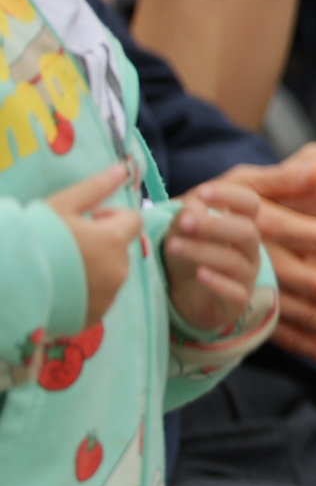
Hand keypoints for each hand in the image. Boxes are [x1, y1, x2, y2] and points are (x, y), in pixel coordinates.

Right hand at [42, 166, 141, 324]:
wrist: (9, 282)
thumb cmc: (35, 237)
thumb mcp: (60, 206)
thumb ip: (95, 188)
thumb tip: (122, 169)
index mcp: (114, 240)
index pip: (132, 220)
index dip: (111, 216)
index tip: (85, 219)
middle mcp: (119, 270)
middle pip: (120, 248)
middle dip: (101, 242)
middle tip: (67, 242)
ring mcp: (108, 296)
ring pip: (111, 273)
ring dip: (95, 266)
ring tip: (60, 265)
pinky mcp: (94, 317)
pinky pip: (99, 297)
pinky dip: (86, 290)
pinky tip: (60, 286)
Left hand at [163, 181, 264, 330]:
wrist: (185, 297)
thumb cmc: (188, 255)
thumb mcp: (182, 230)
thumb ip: (187, 215)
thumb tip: (194, 208)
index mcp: (240, 225)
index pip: (250, 204)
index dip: (230, 196)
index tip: (202, 193)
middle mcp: (250, 250)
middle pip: (247, 232)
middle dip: (215, 225)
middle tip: (184, 222)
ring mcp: (246, 277)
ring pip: (234, 262)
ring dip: (202, 251)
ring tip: (173, 247)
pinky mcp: (237, 303)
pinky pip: (236, 293)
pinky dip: (217, 283)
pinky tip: (199, 274)